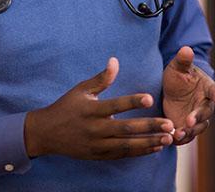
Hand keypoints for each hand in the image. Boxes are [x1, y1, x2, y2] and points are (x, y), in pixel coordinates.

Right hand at [24, 57, 173, 159]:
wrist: (45, 134)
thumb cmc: (67, 106)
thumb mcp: (81, 89)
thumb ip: (101, 78)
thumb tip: (114, 60)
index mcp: (92, 110)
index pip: (116, 105)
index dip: (133, 102)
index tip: (150, 99)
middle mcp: (95, 129)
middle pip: (126, 129)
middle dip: (149, 127)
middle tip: (169, 124)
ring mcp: (97, 145)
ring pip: (127, 146)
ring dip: (149, 143)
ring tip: (168, 138)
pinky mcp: (98, 155)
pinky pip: (122, 155)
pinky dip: (139, 152)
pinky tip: (155, 148)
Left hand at [163, 46, 214, 144]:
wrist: (170, 90)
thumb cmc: (178, 75)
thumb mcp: (177, 66)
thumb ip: (183, 60)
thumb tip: (186, 49)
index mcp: (206, 86)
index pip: (214, 90)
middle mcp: (205, 103)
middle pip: (206, 112)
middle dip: (198, 117)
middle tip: (189, 121)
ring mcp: (197, 117)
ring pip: (198, 127)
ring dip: (190, 131)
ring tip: (178, 133)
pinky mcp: (187, 127)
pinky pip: (188, 135)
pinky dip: (182, 138)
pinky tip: (173, 139)